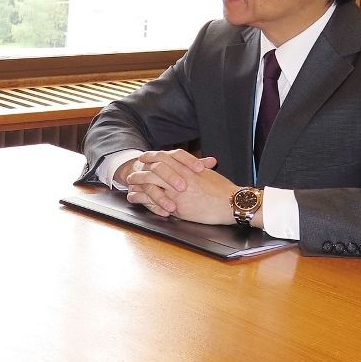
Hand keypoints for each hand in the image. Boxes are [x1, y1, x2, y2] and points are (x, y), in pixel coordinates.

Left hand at [120, 149, 239, 224]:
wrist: (231, 203)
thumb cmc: (224, 190)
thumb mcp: (209, 174)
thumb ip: (199, 167)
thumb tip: (198, 163)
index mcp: (186, 167)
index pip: (163, 156)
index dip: (151, 156)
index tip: (144, 157)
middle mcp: (179, 176)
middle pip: (153, 168)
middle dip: (140, 169)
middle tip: (132, 171)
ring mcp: (176, 191)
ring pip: (150, 182)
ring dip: (137, 182)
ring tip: (129, 184)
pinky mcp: (176, 205)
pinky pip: (153, 200)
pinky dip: (141, 198)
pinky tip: (134, 197)